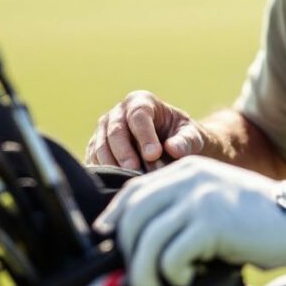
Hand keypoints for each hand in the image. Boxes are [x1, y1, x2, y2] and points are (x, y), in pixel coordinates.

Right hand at [85, 91, 206, 170]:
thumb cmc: (183, 138)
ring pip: (101, 146)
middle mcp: (119, 113)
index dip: (145, 135)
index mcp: (142, 101)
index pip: (139, 115)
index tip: (154, 154)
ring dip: (113, 165)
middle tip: (135, 170)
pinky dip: (103, 172)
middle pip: (116, 130)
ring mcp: (104, 130)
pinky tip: (115, 184)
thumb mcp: (192, 136)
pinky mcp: (96, 148)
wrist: (171, 148)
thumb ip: (186, 141)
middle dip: (125, 152)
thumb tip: (172, 148)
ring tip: (128, 181)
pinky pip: (93, 159)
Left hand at [93, 156, 285, 285]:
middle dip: (126, 249)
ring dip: (143, 270)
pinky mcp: (211, 223)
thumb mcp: (213, 199)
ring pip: (148, 238)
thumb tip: (142, 239)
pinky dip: (172, 273)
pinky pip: (172, 255)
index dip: (115, 217)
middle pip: (134, 215)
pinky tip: (186, 277)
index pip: (134, 190)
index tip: (108, 239)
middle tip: (134, 274)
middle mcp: (188, 179)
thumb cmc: (256, 219)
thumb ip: (181, 206)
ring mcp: (200, 199)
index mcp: (187, 169)